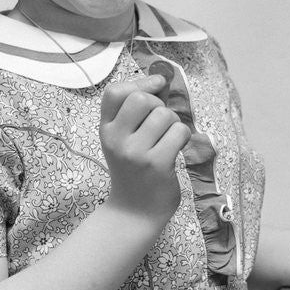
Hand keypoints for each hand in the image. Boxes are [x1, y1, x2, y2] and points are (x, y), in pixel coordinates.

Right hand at [99, 75, 190, 222]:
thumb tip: (161, 78)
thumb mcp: (124, 138)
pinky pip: (179, 132)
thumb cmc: (134, 169)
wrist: (134, 211)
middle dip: (160, 106)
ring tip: (168, 140)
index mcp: (105, 129)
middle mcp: (116, 139)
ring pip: (165, 115)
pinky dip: (183, 137)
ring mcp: (135, 152)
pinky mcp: (157, 164)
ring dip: (174, 124)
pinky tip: (175, 150)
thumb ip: (137, 110)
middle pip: (142, 100)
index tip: (157, 86)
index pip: (115, 92)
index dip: (139, 83)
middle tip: (161, 124)